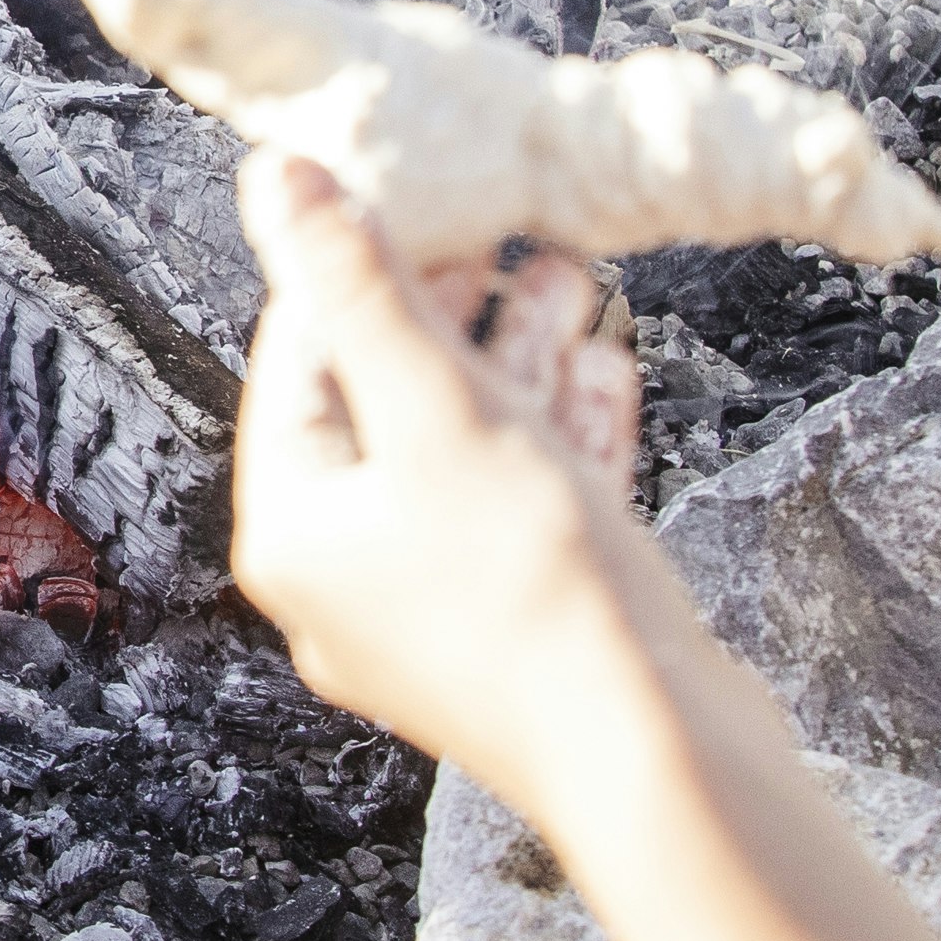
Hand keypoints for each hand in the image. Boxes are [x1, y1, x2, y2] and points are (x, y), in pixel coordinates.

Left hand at [228, 150, 672, 814]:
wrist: (664, 765)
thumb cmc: (539, 593)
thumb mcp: (440, 408)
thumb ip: (360, 287)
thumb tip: (275, 174)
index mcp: (295, 533)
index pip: (302, 364)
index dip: (359, 269)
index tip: (422, 197)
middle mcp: (345, 582)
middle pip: (388, 409)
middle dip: (458, 316)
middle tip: (516, 237)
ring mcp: (430, 617)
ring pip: (466, 456)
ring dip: (519, 364)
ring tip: (577, 281)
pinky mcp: (516, 636)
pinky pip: (521, 512)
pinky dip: (557, 440)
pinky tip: (605, 373)